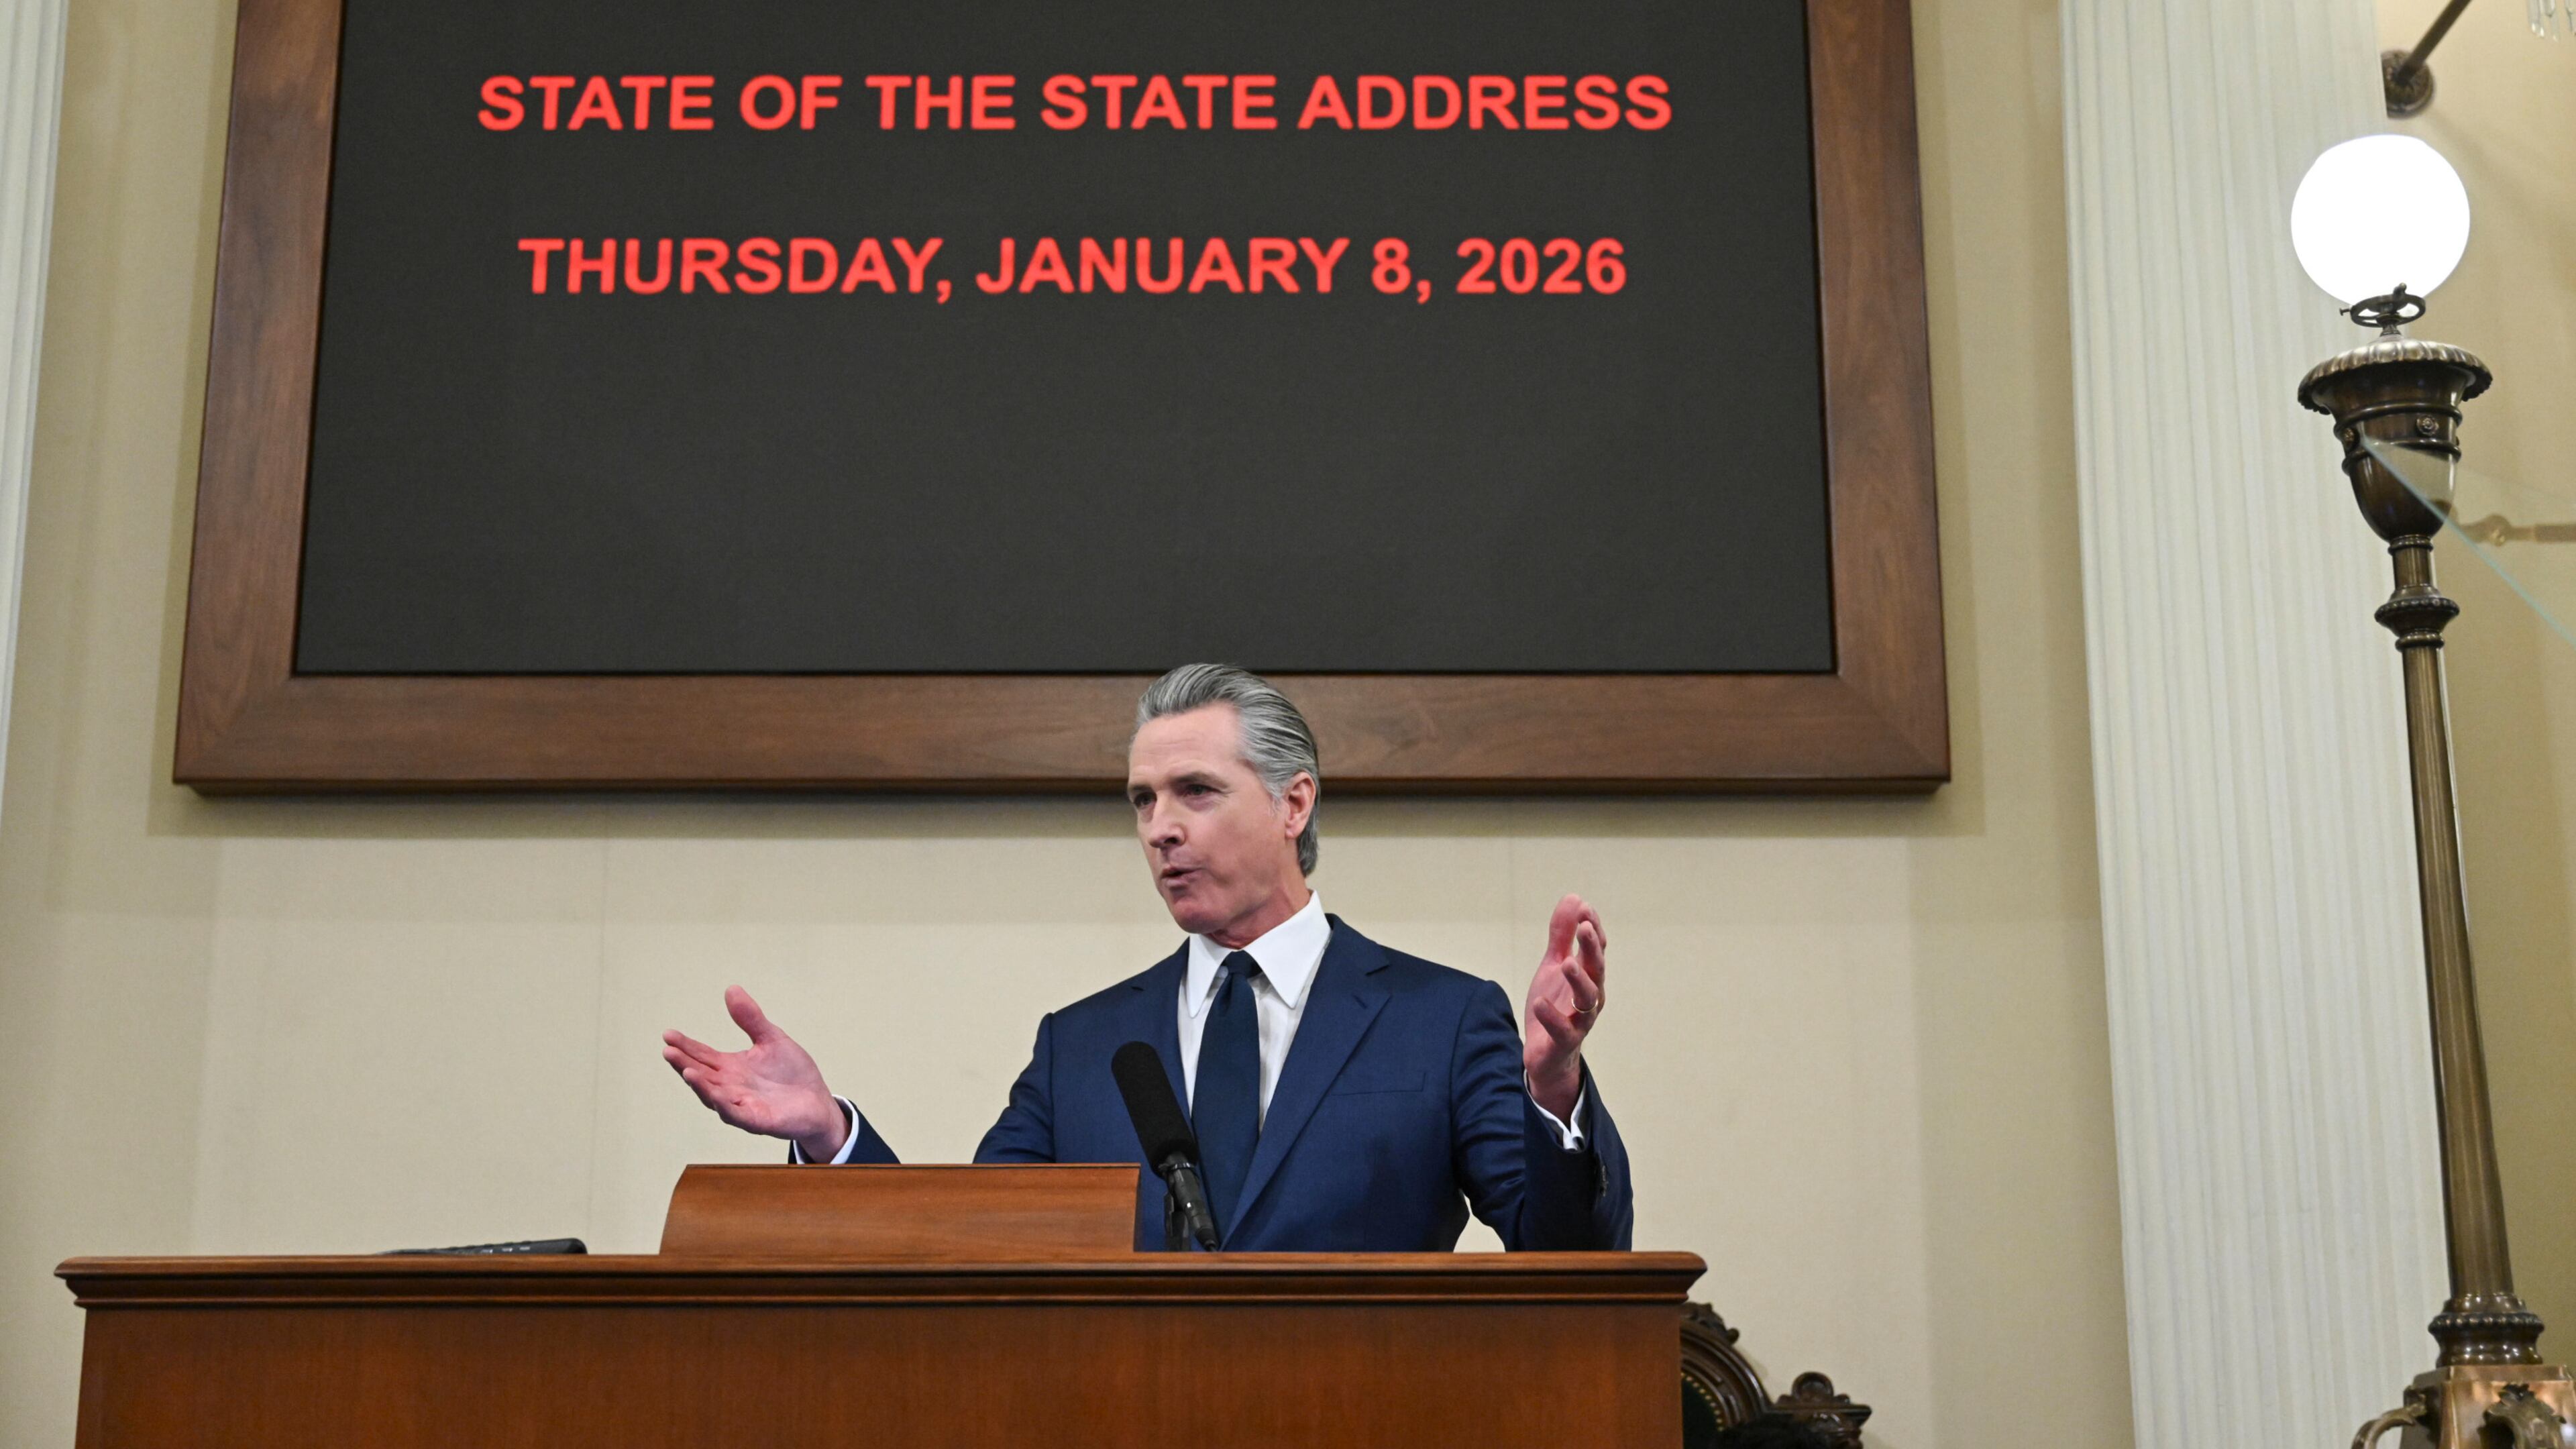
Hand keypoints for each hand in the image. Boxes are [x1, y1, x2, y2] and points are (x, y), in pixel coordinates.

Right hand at [662, 986, 847, 1160]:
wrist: (819, 1101)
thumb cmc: (792, 1073)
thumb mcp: (771, 1039)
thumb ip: (751, 1018)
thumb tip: (731, 989)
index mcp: (730, 1068)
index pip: (702, 1055)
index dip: (685, 1046)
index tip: (668, 1034)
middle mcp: (730, 1087)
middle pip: (701, 1075)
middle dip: (684, 1064)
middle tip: (668, 1050)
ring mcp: (741, 1105)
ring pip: (713, 1096)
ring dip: (699, 1085)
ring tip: (686, 1070)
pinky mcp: (757, 1121)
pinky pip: (737, 1115)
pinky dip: (724, 1106)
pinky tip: (715, 1095)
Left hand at [1522, 894, 1606, 1121]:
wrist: (1545, 1052)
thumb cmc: (1555, 1004)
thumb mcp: (1553, 966)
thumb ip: (1562, 936)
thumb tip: (1574, 898)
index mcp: (1589, 976)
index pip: (1596, 949)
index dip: (1592, 929)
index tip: (1584, 908)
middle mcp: (1590, 997)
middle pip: (1597, 970)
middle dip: (1592, 948)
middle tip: (1584, 927)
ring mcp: (1580, 1020)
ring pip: (1587, 1000)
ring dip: (1578, 980)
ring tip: (1566, 963)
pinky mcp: (1564, 1041)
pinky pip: (1562, 1029)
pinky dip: (1551, 1016)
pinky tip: (1539, 1003)